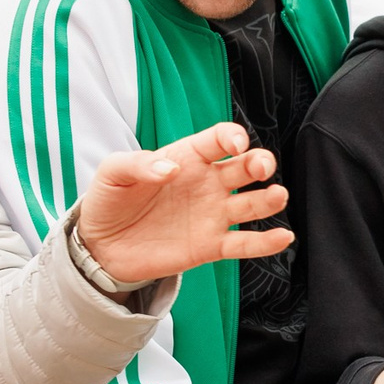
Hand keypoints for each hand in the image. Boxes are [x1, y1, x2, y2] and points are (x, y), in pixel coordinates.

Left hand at [76, 122, 292, 284]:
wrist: (101, 245)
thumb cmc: (109, 200)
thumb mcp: (113, 172)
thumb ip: (139, 164)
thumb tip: (170, 169)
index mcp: (187, 156)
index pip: (219, 139)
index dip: (232, 137)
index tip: (235, 144)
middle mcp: (207, 183)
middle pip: (245, 167)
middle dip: (260, 163)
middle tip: (261, 168)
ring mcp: (212, 214)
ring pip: (252, 203)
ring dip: (269, 199)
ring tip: (277, 197)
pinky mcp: (210, 246)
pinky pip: (243, 244)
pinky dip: (266, 242)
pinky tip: (283, 237)